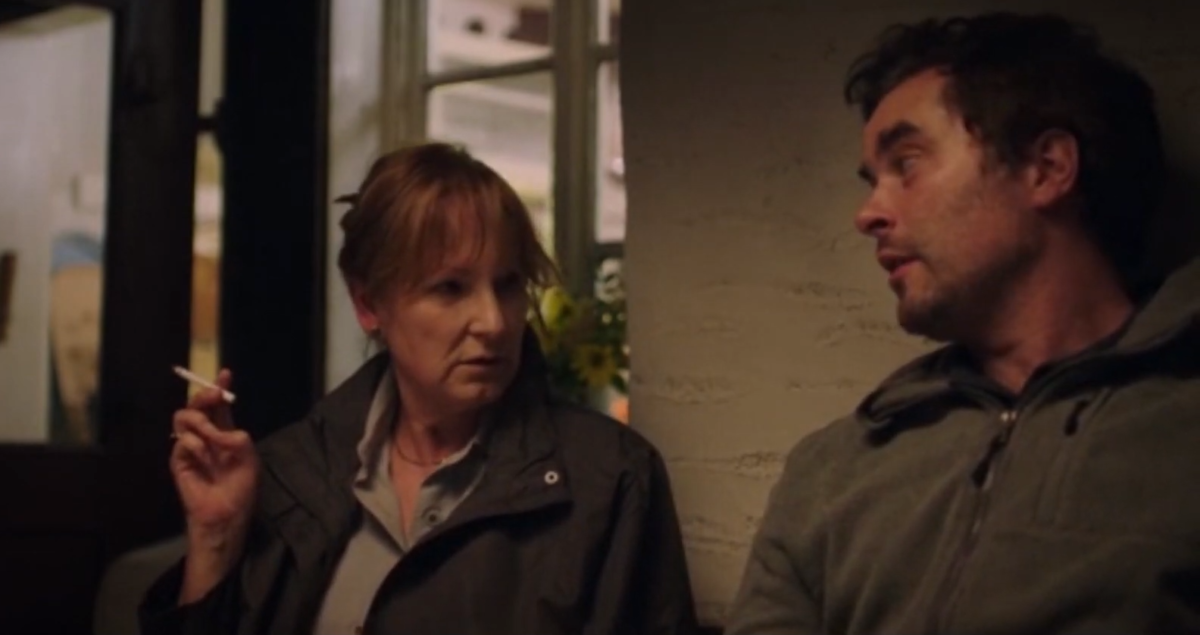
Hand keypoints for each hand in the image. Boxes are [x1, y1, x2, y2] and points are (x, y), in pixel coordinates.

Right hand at [170, 369, 257, 602]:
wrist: (226, 514)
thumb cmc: (241, 487)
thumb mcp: (249, 458)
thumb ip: (238, 439)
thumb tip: (221, 430)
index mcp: (225, 432)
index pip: (220, 405)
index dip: (220, 388)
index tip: (225, 374)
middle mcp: (206, 435)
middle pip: (197, 405)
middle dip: (204, 395)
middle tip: (214, 395)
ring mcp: (190, 447)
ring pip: (183, 417)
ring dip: (199, 420)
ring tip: (211, 434)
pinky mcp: (179, 461)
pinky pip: (181, 442)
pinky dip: (195, 444)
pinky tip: (204, 455)